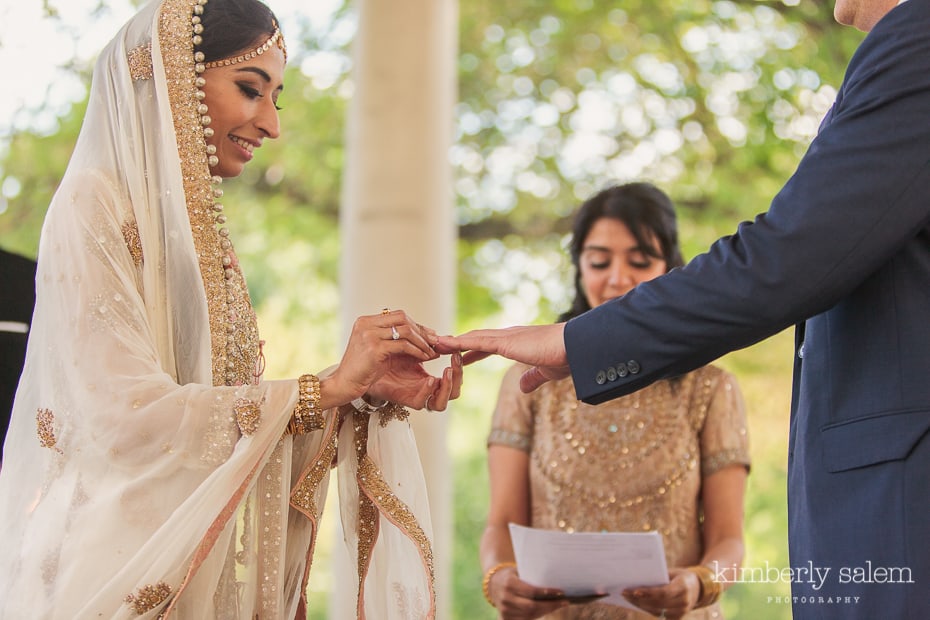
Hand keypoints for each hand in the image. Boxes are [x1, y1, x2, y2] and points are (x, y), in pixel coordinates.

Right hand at [325, 309, 439, 407]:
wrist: (345, 385)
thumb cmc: (363, 370)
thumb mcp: (381, 351)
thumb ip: (397, 341)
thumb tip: (426, 338)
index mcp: (365, 321)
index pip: (397, 315)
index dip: (416, 324)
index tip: (430, 334)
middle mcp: (366, 324)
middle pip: (402, 318)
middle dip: (421, 330)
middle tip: (435, 341)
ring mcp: (369, 335)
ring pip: (405, 330)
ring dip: (422, 341)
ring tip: (431, 351)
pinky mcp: (374, 348)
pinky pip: (403, 345)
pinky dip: (417, 351)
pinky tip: (424, 358)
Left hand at [368, 351, 462, 410]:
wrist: (362, 370)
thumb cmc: (385, 359)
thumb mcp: (408, 349)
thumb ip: (423, 345)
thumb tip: (441, 335)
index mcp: (430, 379)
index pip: (454, 377)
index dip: (459, 366)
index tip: (457, 350)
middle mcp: (426, 390)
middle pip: (454, 392)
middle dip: (458, 376)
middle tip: (455, 359)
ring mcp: (417, 397)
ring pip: (442, 403)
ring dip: (448, 386)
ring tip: (448, 370)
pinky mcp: (405, 401)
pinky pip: (423, 402)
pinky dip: (428, 391)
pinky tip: (431, 379)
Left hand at [435, 323, 569, 392]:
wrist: (576, 347)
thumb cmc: (567, 358)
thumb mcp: (546, 372)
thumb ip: (532, 378)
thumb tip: (523, 387)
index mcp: (518, 343)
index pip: (489, 346)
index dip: (472, 351)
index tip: (459, 356)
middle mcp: (509, 336)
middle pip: (476, 339)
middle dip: (457, 344)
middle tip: (438, 347)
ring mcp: (506, 337)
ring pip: (472, 338)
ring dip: (452, 341)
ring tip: (433, 344)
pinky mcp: (506, 342)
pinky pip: (477, 341)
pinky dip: (459, 342)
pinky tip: (446, 344)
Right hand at [486, 565, 568, 619]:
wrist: (492, 583)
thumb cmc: (511, 575)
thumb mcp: (518, 571)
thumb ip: (531, 577)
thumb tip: (555, 582)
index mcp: (509, 583)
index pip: (531, 591)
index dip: (547, 593)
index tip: (561, 592)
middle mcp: (505, 598)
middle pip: (532, 606)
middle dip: (550, 605)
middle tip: (564, 602)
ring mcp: (504, 610)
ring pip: (530, 615)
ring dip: (546, 611)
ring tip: (557, 606)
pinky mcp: (505, 618)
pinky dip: (537, 616)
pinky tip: (546, 610)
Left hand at [622, 568, 700, 618]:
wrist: (698, 588)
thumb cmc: (680, 576)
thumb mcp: (672, 572)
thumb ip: (659, 577)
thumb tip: (637, 579)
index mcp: (684, 587)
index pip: (663, 593)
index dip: (649, 593)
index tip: (635, 591)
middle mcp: (684, 602)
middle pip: (657, 603)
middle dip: (639, 599)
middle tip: (624, 592)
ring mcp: (681, 612)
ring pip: (656, 611)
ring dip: (639, 605)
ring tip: (627, 597)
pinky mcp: (676, 618)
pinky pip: (658, 614)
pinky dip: (646, 608)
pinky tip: (636, 603)